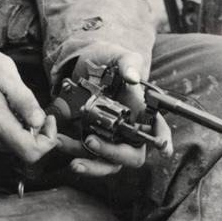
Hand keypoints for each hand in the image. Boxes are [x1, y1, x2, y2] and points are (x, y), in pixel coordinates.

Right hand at [0, 41, 57, 162]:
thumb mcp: (4, 72)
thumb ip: (24, 99)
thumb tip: (39, 121)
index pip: (32, 152)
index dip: (48, 139)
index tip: (49, 118)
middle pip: (25, 149)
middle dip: (36, 130)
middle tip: (32, 105)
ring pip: (15, 144)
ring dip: (23, 127)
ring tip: (14, 102)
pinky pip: (3, 140)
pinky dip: (11, 127)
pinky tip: (4, 106)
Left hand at [57, 41, 172, 178]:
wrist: (84, 65)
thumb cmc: (109, 60)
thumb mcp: (119, 56)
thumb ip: (128, 64)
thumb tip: (133, 77)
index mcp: (143, 113)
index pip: (159, 130)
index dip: (163, 140)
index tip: (162, 148)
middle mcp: (129, 130)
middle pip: (131, 155)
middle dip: (113, 154)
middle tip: (92, 141)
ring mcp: (110, 138)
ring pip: (108, 162)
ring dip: (91, 164)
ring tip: (73, 161)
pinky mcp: (91, 139)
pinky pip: (85, 153)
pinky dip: (72, 151)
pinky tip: (58, 140)